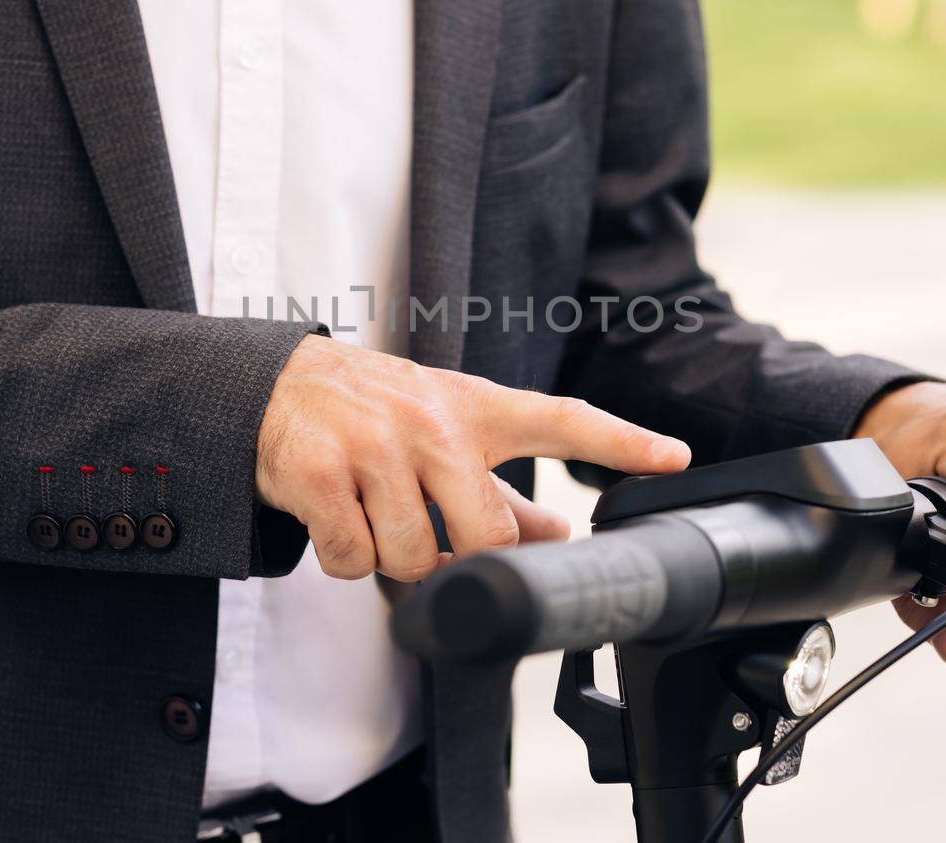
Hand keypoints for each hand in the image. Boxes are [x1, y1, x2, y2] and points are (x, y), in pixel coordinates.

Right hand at [257, 335, 692, 581]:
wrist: (270, 386)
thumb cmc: (370, 412)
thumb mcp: (442, 432)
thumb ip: (499, 487)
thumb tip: (560, 534)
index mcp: (471, 407)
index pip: (560, 420)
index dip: (620, 442)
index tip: (675, 457)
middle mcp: (429, 421)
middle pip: (486, 533)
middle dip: (459, 555)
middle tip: (425, 532)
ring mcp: (372, 445)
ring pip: (411, 557)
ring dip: (390, 557)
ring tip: (369, 511)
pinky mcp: (318, 473)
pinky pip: (351, 559)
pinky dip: (342, 557)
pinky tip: (333, 517)